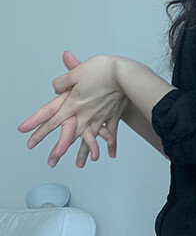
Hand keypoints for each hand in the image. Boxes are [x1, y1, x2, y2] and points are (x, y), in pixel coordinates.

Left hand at [17, 50, 129, 167]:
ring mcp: (99, 117)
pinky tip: (110, 154)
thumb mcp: (77, 72)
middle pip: (69, 135)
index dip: (39, 130)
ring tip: (79, 165)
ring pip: (89, 138)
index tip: (30, 141)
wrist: (125, 76)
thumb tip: (56, 88)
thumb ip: (63, 81)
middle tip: (51, 162)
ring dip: (83, 153)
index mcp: (74, 103)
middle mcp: (85, 114)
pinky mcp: (112, 116)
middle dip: (58, 150)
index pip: (52, 119)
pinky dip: (110, 144)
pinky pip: (111, 133)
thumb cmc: (102, 70)